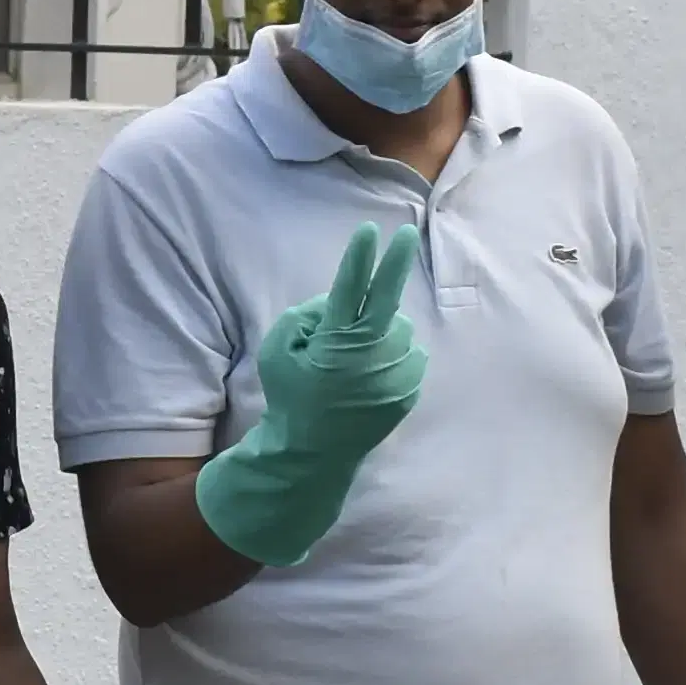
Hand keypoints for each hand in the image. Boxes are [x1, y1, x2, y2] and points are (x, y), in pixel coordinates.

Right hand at [194, 226, 430, 567]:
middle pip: (388, 296)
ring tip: (356, 352)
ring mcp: (394, 373)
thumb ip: (302, 317)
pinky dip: (394, 353)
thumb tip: (334, 304)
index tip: (371, 231)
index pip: (350, 287)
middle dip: (395, 261)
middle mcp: (370, 354)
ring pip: (397, 327)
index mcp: (336, 340)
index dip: (360, 256)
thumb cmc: (290, 396)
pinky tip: (372, 372)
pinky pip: (409, 354)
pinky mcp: (409, 389)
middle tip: (404, 234)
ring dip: (382, 327)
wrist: (314, 453)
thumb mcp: (277, 351)